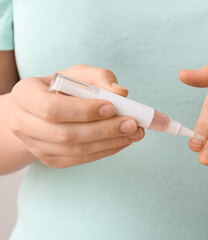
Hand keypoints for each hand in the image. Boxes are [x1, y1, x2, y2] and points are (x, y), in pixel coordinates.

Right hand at [9, 65, 144, 167]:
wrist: (40, 110)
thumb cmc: (63, 88)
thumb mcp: (78, 74)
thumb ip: (100, 78)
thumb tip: (121, 93)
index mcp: (26, 95)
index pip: (52, 108)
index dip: (83, 110)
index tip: (112, 108)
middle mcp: (23, 123)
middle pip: (65, 134)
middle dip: (103, 130)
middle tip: (132, 124)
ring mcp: (35, 146)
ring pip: (75, 150)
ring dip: (110, 143)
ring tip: (135, 133)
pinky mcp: (50, 160)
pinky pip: (80, 160)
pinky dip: (105, 151)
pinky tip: (123, 141)